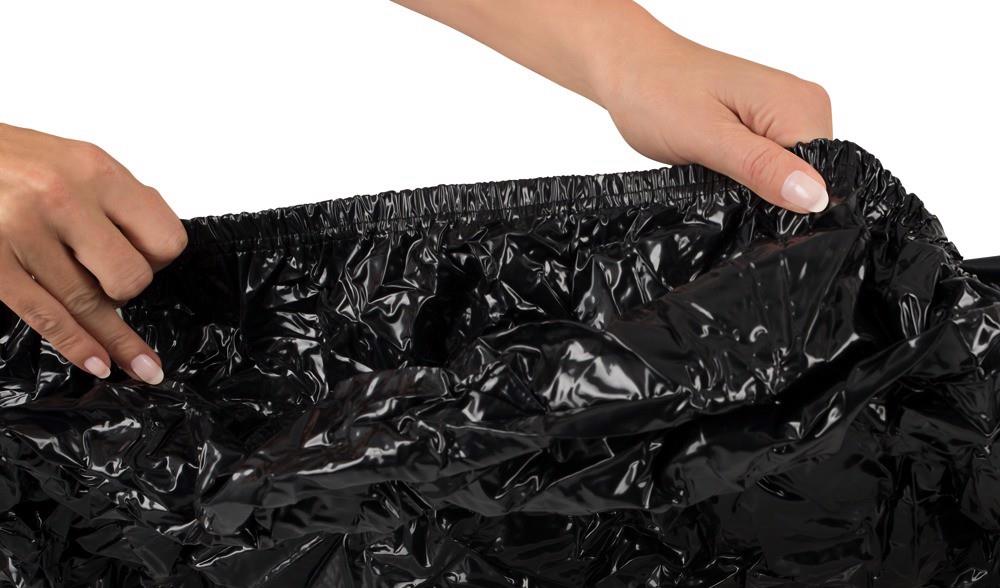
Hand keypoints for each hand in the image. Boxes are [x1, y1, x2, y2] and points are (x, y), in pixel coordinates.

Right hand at [0, 123, 186, 383]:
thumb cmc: (11, 159)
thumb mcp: (75, 159)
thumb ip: (116, 199)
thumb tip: (155, 245)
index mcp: (95, 171)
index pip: (163, 238)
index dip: (160, 259)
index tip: (148, 262)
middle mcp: (63, 199)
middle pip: (130, 276)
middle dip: (128, 290)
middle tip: (111, 284)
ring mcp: (23, 233)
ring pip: (89, 303)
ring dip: (113, 336)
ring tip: (140, 365)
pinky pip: (46, 317)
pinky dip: (77, 346)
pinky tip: (98, 362)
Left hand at [594, 31, 832, 212]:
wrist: (630, 66)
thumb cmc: (658, 94)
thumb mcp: (707, 139)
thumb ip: (761, 168)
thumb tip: (815, 197)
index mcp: (799, 105)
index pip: (823, 176)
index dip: (790, 204)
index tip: (747, 206)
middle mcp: (803, 104)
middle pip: (810, 177)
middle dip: (770, 195)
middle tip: (721, 186)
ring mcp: (786, 112)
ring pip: (789, 174)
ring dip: (756, 186)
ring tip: (716, 174)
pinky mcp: (767, 121)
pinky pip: (772, 163)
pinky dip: (748, 174)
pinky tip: (720, 170)